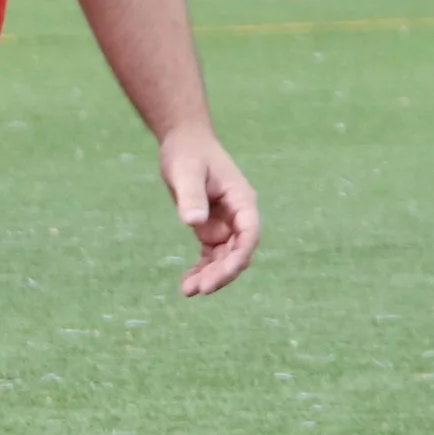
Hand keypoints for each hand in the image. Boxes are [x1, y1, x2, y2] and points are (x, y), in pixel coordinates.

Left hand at [157, 125, 260, 296]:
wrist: (184, 143)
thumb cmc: (188, 153)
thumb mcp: (187, 172)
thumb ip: (192, 196)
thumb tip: (193, 222)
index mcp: (242, 201)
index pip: (249, 235)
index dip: (238, 258)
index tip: (219, 275)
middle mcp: (238, 217)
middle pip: (238, 252)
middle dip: (221, 273)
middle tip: (199, 289)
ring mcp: (225, 225)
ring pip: (224, 259)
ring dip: (210, 276)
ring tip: (188, 291)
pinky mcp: (210, 229)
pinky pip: (210, 256)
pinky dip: (201, 270)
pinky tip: (186, 284)